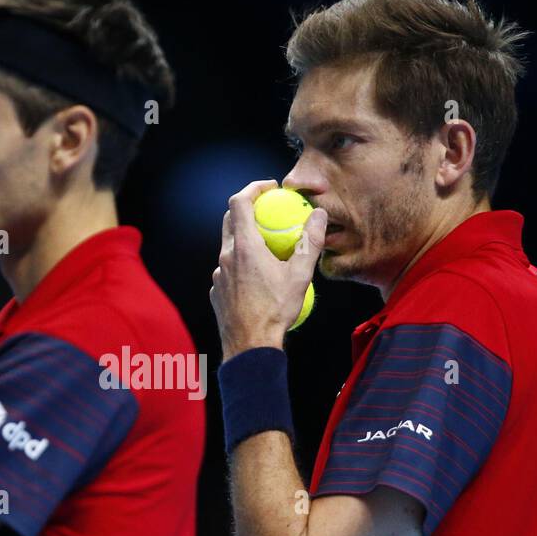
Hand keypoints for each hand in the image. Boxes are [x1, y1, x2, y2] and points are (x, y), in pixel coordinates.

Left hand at [209, 180, 326, 359]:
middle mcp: (226, 257)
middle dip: (248, 209)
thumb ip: (310, 242)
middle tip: (268, 212)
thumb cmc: (275, 311)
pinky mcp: (217, 291)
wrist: (250, 346)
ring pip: (229, 246)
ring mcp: (219, 275)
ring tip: (267, 248)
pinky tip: (258, 278)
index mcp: (244, 247)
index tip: (270, 189)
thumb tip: (319, 215)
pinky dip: (241, 264)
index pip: (239, 202)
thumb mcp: (300, 275)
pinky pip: (228, 269)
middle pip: (230, 220)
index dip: (253, 188)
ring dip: (245, 239)